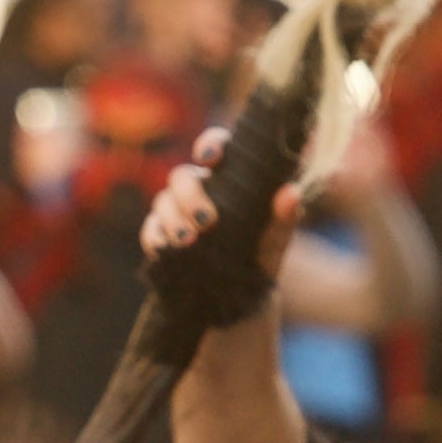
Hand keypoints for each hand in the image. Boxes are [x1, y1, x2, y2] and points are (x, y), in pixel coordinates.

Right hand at [136, 129, 299, 291]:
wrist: (240, 297)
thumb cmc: (260, 256)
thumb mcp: (276, 239)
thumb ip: (284, 217)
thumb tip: (290, 193)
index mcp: (226, 178)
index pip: (214, 148)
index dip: (209, 145)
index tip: (212, 158)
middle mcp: (198, 190)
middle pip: (181, 177)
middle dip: (190, 195)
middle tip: (207, 221)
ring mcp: (175, 213)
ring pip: (163, 201)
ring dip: (173, 219)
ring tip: (188, 241)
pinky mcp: (160, 237)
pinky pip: (150, 230)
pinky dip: (154, 237)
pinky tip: (165, 249)